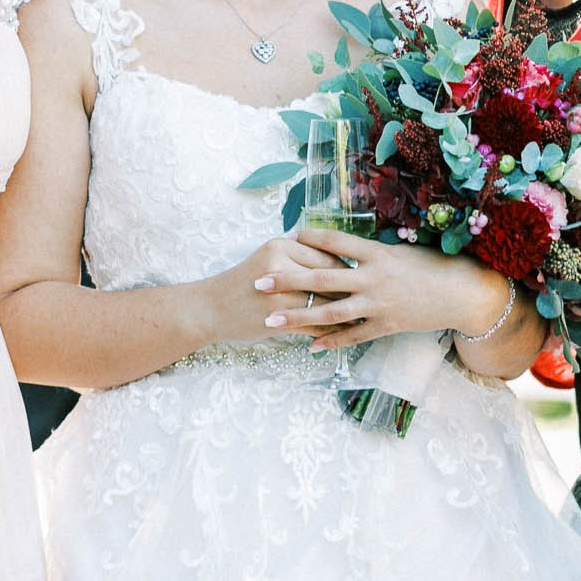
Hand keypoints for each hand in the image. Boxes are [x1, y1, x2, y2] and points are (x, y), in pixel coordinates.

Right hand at [210, 236, 350, 340]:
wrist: (210, 308)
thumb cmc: (242, 285)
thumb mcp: (268, 260)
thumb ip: (298, 259)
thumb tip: (337, 265)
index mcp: (281, 245)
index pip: (326, 255)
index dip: (347, 268)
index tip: (363, 277)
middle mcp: (281, 264)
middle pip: (330, 277)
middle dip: (351, 290)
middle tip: (371, 297)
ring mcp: (278, 292)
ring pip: (324, 302)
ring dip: (346, 313)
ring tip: (363, 317)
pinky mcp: (276, 317)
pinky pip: (314, 324)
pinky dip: (331, 331)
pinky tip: (342, 335)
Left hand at [257, 227, 508, 354]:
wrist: (463, 294)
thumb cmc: (434, 267)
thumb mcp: (402, 252)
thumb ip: (372, 252)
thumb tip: (346, 248)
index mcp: (377, 253)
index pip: (336, 242)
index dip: (310, 237)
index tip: (288, 235)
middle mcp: (374, 278)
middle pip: (321, 279)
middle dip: (287, 280)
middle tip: (259, 281)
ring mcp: (378, 304)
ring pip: (330, 312)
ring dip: (298, 316)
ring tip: (270, 319)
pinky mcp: (386, 326)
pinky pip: (352, 336)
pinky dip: (330, 341)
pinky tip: (309, 346)